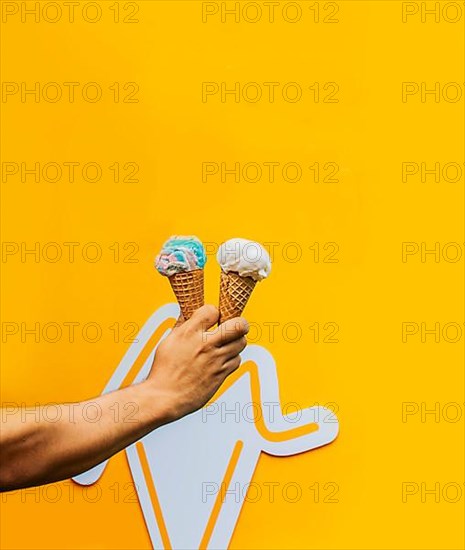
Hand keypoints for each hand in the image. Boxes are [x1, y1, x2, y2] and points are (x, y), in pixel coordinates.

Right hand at [146, 305, 248, 421]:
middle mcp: (205, 344)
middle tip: (236, 326)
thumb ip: (183, 325)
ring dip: (236, 341)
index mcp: (189, 332)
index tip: (213, 318)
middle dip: (240, 323)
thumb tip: (189, 312)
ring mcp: (215, 359)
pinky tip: (223, 360)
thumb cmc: (164, 370)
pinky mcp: (221, 374)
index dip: (214, 312)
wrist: (164, 397)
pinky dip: (232, 358)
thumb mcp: (169, 341)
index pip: (213, 310)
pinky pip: (237, 360)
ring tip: (228, 344)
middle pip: (238, 325)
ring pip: (241, 342)